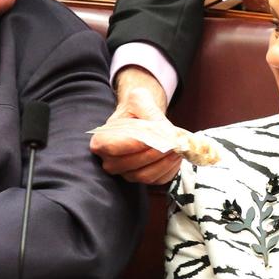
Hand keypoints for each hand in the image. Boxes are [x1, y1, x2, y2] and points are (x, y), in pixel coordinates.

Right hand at [90, 67, 180, 184]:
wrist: (141, 117)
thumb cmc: (135, 108)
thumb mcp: (139, 99)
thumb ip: (149, 111)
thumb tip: (164, 130)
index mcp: (101, 141)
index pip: (113, 148)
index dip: (133, 144)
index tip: (153, 134)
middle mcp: (110, 162)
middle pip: (132, 163)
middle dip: (155, 152)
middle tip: (172, 140)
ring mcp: (126, 173)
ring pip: (146, 175)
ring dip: (165, 161)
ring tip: (177, 146)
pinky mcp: (143, 179)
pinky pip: (158, 179)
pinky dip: (170, 168)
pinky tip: (176, 154)